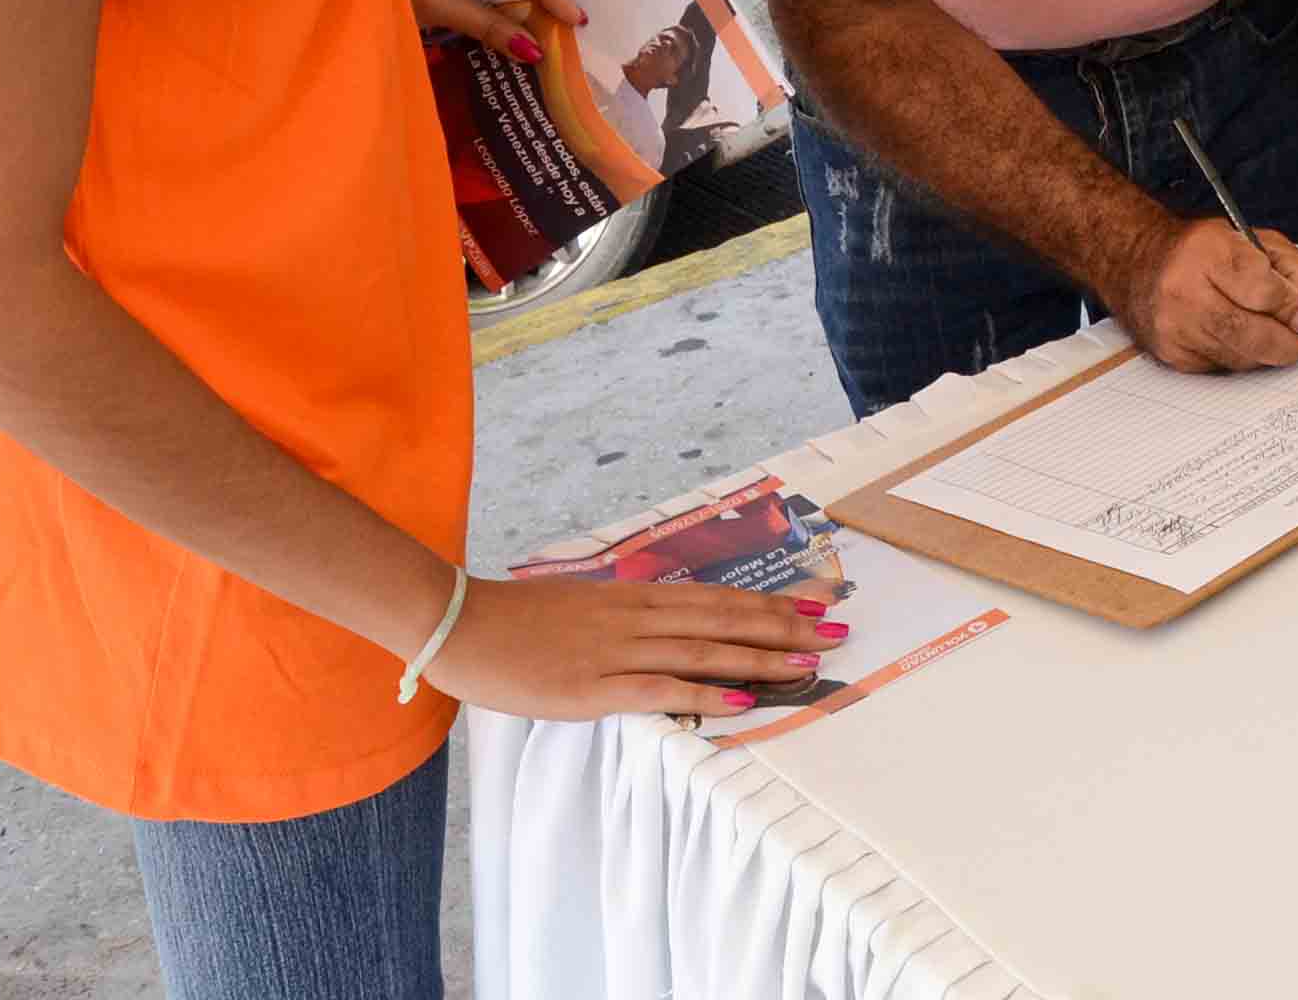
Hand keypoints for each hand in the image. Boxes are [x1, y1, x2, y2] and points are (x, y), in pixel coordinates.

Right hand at [421, 571, 842, 719]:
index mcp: (633, 596)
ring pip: (703, 651)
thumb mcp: (583, 604)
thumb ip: (628, 612)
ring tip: (807, 665)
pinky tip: (737, 701)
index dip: (768, 603)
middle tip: (837, 634)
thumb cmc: (518, 619)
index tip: (815, 607)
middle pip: (723, 619)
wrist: (460, 623)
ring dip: (759, 658)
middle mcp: (635, 616)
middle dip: (784, 627)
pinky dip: (701, 694)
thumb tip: (670, 621)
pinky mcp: (591, 687)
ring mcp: (616, 650)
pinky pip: (657, 689)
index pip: (716, 598)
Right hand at [1113, 217, 1297, 373]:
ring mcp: (1173, 327)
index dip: (1292, 305)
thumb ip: (1293, 268)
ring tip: (1268, 333)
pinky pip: (1220, 367)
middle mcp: (1183, 290)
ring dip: (1263, 351)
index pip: (1261, 289)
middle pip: (1249, 332)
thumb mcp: (1253, 240)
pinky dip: (1238, 357)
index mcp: (1207, 252)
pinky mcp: (1170, 354)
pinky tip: (1235, 337)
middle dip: (1285, 342)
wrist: (1139, 262)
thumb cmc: (1201, 251)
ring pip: (1239, 356)